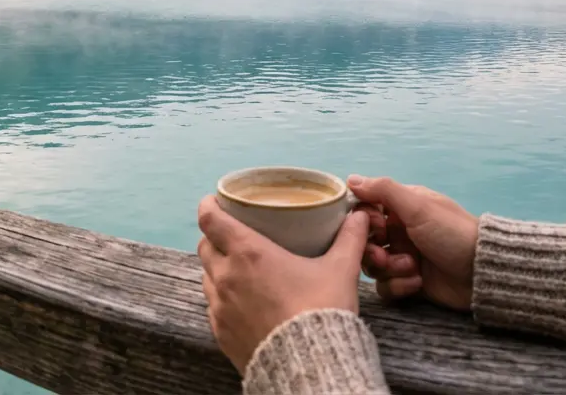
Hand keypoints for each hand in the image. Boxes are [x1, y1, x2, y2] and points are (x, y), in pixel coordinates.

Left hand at [197, 195, 369, 372]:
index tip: (214, 201)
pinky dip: (222, 298)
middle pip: (205, 246)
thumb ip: (349, 239)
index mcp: (247, 253)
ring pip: (207, 276)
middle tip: (232, 235)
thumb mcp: (340, 270)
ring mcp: (219, 306)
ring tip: (239, 269)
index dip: (209, 206)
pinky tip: (242, 301)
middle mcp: (225, 276)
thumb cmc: (322, 310)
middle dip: (215, 237)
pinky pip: (213, 306)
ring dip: (218, 268)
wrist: (311, 365)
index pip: (210, 219)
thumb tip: (360, 216)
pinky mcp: (220, 331)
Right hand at [348, 176, 478, 309]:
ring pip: (372, 265)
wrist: (483, 273)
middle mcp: (399, 232)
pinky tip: (417, 282)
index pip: (365, 211)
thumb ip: (384, 190)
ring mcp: (403, 258)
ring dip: (388, 268)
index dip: (363, 221)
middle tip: (384, 256)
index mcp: (401, 210)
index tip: (377, 227)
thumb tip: (350, 179)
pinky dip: (398, 286)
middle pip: (364, 242)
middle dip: (371, 250)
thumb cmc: (451, 233)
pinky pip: (386, 286)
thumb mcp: (418, 206)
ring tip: (411, 268)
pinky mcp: (408, 283)